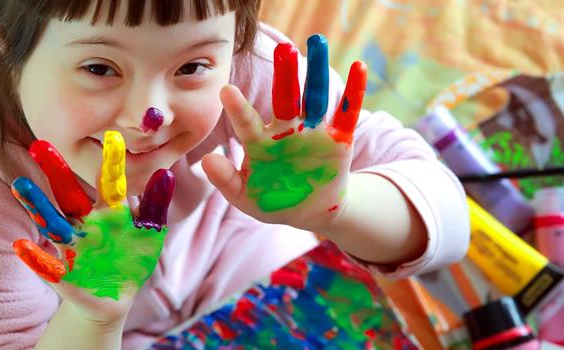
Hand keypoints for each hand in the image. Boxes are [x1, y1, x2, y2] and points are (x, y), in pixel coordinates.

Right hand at [11, 131, 174, 323]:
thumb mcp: (149, 233)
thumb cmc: (132, 259)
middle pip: (68, 194)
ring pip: (52, 222)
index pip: (108, 182)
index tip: (112, 135)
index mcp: (108, 211)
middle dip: (56, 172)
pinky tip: (21, 246)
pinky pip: (46, 265)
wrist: (116, 297)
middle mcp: (85, 223)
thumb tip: (165, 173)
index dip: (111, 162)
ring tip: (20, 184)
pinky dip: (34, 257)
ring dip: (37, 205)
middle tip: (40, 144)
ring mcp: (72, 246)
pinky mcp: (63, 274)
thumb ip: (155, 206)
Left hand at [202, 34, 367, 231]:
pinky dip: (354, 91)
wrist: (309, 211)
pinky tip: (359, 67)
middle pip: (285, 98)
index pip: (247, 123)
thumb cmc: (271, 200)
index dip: (238, 109)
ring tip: (317, 43)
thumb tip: (206, 160)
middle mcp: (286, 131)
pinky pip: (347, 113)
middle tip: (283, 49)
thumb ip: (226, 180)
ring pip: (315, 97)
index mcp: (260, 143)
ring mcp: (313, 132)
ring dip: (317, 72)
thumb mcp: (245, 197)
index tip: (225, 90)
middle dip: (285, 75)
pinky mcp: (338, 139)